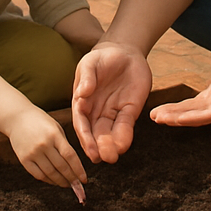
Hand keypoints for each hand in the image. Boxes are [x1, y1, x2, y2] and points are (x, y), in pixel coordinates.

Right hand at [7, 105, 86, 189]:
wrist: (17, 118)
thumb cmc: (40, 121)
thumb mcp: (55, 127)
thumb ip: (63, 144)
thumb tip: (73, 164)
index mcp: (54, 135)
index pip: (70, 156)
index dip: (78, 169)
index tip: (84, 178)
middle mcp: (44, 144)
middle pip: (61, 167)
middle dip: (71, 178)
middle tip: (78, 186)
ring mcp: (33, 153)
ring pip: (50, 173)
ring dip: (60, 181)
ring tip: (68, 184)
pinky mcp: (24, 159)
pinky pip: (38, 174)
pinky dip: (48, 180)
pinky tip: (54, 181)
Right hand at [72, 42, 151, 163]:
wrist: (124, 52)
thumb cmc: (101, 58)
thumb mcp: (90, 63)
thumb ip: (86, 77)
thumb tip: (82, 93)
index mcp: (82, 102)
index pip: (82, 123)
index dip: (85, 137)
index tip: (89, 149)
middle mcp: (96, 111)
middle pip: (96, 133)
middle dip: (99, 147)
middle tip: (103, 158)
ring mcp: (112, 112)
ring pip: (110, 133)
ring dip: (111, 146)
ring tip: (113, 157)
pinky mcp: (128, 110)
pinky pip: (126, 125)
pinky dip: (125, 136)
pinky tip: (124, 145)